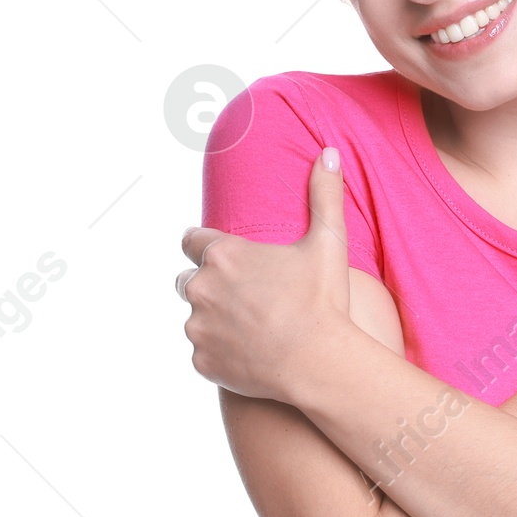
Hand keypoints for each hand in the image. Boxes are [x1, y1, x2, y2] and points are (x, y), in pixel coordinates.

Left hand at [176, 147, 354, 401]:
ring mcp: (198, 326)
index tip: (225, 258)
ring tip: (250, 330)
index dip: (205, 246)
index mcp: (223, 254)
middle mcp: (201, 286)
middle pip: (187, 279)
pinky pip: (204, 354)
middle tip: (243, 297)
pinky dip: (221, 355)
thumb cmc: (323, 301)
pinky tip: (250, 355)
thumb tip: (328, 154)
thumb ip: (324, 195)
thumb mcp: (328, 242)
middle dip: (208, 285)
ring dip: (213, 321)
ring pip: (195, 319)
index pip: (191, 239)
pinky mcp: (201, 361)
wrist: (319, 363)